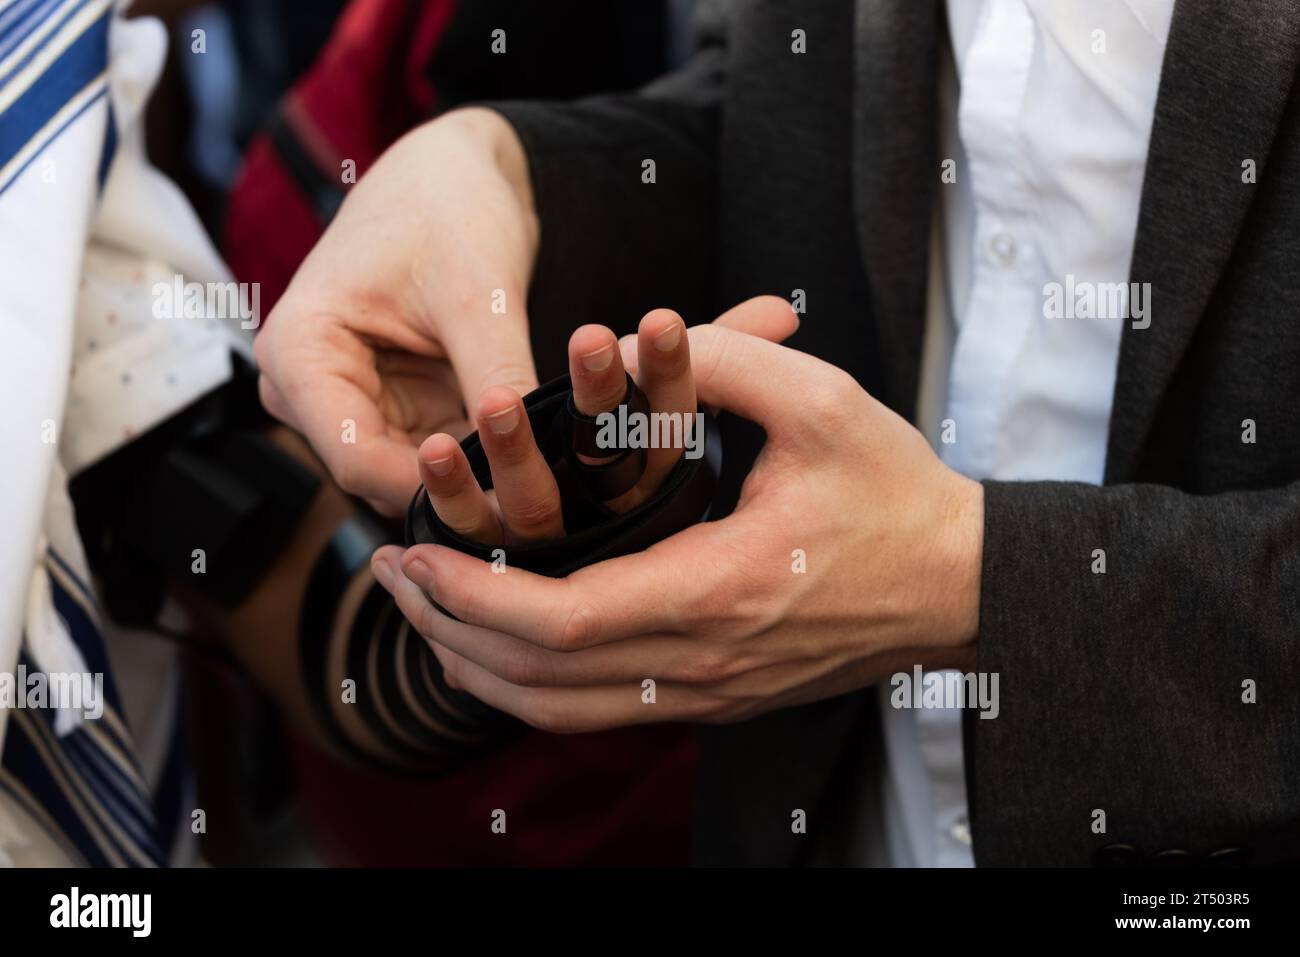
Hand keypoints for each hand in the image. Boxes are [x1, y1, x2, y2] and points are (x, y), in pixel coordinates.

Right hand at [254, 109, 540, 513]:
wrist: (456, 173)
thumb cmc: (450, 207)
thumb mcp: (480, 294)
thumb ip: (498, 376)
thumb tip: (534, 460)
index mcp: (299, 353)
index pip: (355, 458)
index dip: (433, 488)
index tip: (509, 500)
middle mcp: (311, 390)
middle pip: (383, 475)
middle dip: (460, 489)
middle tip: (540, 502)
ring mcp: (353, 402)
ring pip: (417, 474)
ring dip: (478, 478)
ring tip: (548, 477)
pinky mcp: (397, 408)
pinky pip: (443, 454)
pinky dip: (487, 457)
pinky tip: (541, 455)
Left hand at [371, 320, 983, 731]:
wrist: (957, 585)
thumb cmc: (896, 495)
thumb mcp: (823, 402)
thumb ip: (725, 359)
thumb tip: (637, 337)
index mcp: (717, 590)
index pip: (560, 622)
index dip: (473, 595)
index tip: (414, 555)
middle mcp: (700, 662)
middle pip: (538, 679)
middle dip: (449, 632)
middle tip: (393, 577)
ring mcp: (706, 693)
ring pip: (560, 710)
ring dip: (480, 667)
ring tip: (427, 611)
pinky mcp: (714, 698)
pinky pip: (599, 712)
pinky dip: (532, 685)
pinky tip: (502, 643)